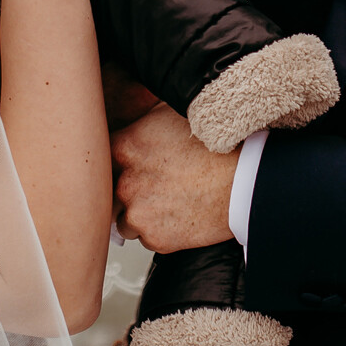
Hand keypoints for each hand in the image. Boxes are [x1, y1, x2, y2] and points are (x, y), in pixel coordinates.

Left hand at [112, 102, 237, 251]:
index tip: (124, 165)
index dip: (114, 162)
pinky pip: (148, 238)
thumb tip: (131, 107)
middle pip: (109, 191)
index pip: (99, 158)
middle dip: (126, 189)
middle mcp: (126, 182)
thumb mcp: (174, 113)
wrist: (246, 180)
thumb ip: (143, 119)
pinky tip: (180, 215)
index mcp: (125, 147)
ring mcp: (139, 213)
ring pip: (125, 219)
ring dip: (140, 213)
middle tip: (149, 185)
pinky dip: (159, 231)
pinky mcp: (156, 238)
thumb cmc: (217, 145)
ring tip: (167, 201)